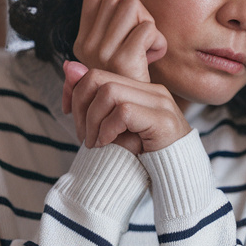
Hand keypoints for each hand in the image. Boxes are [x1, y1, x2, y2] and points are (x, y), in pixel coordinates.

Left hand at [62, 60, 189, 153]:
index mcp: (141, 89)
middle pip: (98, 78)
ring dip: (93, 120)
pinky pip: (123, 112)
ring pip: (109, 93)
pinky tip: (107, 143)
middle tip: (82, 134)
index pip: (96, 74)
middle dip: (80, 106)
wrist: (177, 178)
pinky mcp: (162, 120)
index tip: (68, 113)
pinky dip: (108, 129)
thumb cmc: (145, 156)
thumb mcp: (113, 128)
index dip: (75, 91)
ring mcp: (159, 103)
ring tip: (94, 142)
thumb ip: (93, 100)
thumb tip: (68, 67)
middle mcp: (152, 90)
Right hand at [74, 0, 167, 81]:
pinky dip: (157, 41)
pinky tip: (153, 58)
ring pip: (132, 5)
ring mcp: (101, 53)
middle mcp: (86, 45)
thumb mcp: (114, 53)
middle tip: (141, 40)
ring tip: (146, 48)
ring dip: (148, 24)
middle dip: (139, 13)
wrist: (134, 123)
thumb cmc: (133, 84)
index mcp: (82, 40)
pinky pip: (147, 29)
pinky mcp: (121, 61)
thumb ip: (110, 22)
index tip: (127, 22)